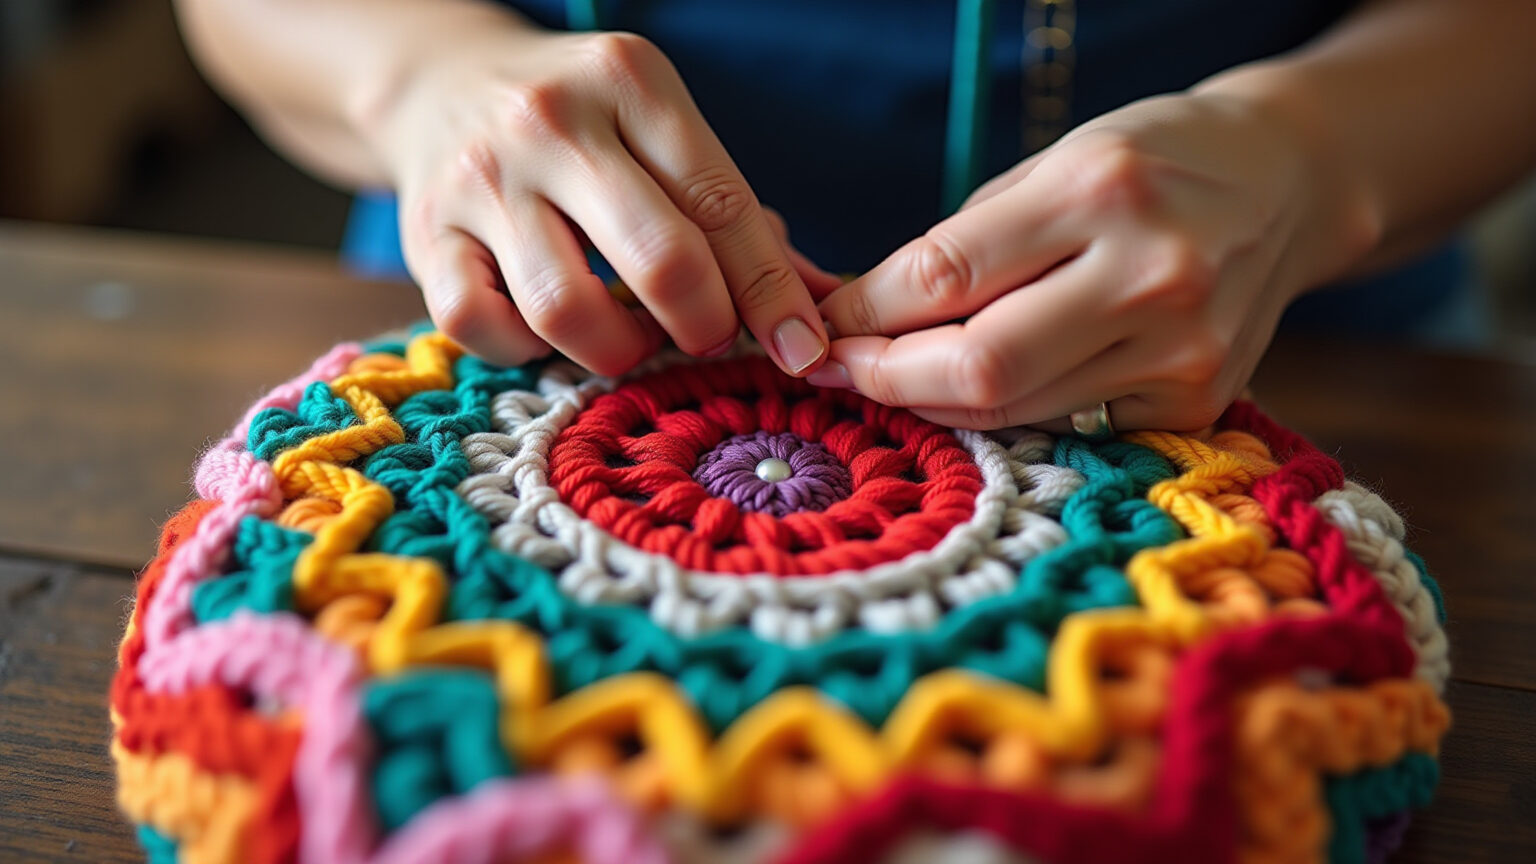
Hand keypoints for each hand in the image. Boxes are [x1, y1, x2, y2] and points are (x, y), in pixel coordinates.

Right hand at [375, 26, 834, 375]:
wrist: (442, 81)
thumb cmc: (584, 123)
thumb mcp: (662, 132)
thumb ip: (738, 217)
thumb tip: (822, 308)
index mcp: (630, 83)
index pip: (721, 205)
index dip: (771, 292)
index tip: (802, 348)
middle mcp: (551, 122)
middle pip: (660, 261)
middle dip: (705, 326)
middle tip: (708, 336)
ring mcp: (482, 178)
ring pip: (566, 308)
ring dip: (618, 350)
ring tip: (630, 336)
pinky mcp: (425, 234)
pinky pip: (482, 326)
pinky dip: (527, 350)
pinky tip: (550, 331)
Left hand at [814, 93, 1374, 430]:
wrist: (1287, 185)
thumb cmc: (1151, 163)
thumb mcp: (1054, 165)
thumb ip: (965, 243)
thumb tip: (860, 317)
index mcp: (1098, 188)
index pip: (942, 278)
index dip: (862, 316)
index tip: (821, 329)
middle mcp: (1149, 271)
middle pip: (976, 366)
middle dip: (887, 379)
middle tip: (844, 372)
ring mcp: (1182, 347)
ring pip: (1014, 409)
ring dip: (937, 401)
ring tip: (901, 378)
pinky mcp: (1197, 399)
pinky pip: (1067, 423)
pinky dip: (1013, 411)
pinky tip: (994, 384)